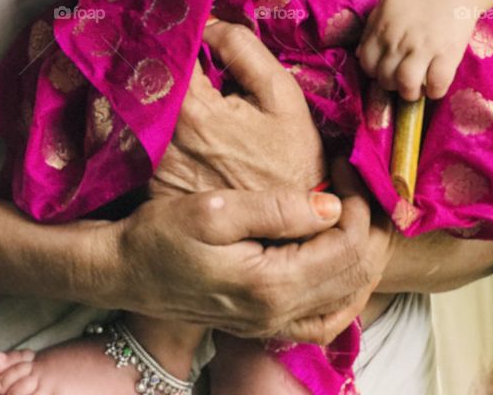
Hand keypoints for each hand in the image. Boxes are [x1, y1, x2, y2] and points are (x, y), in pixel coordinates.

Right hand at [107, 181, 377, 343]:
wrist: (124, 270)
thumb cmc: (162, 233)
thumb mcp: (215, 211)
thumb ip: (276, 210)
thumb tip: (331, 205)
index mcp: (272, 284)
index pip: (346, 246)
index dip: (358, 203)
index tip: (344, 167)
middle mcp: (278, 313)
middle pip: (355, 274)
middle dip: (367, 225)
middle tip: (356, 184)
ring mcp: (271, 324)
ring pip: (346, 299)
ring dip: (361, 257)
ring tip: (355, 213)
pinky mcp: (262, 324)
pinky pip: (323, 319)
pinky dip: (344, 290)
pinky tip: (340, 261)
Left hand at [150, 20, 326, 198]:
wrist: (292, 229)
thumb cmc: (292, 158)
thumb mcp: (281, 93)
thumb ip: (241, 47)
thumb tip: (209, 21)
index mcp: (192, 111)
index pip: (165, 53)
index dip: (176, 33)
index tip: (185, 25)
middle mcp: (164, 139)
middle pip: (148, 82)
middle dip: (162, 61)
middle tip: (177, 49)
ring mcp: (155, 167)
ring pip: (144, 112)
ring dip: (155, 93)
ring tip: (177, 81)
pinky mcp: (154, 188)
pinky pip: (147, 143)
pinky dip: (155, 126)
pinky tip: (179, 124)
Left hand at [356, 0, 479, 100]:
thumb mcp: (387, 2)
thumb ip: (372, 27)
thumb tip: (360, 54)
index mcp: (383, 28)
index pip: (367, 64)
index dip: (374, 71)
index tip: (385, 69)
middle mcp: (400, 40)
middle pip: (385, 78)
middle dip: (391, 84)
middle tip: (401, 78)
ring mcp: (424, 48)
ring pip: (406, 86)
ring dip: (409, 92)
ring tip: (416, 87)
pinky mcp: (448, 54)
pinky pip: (436, 85)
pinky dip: (434, 91)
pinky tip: (434, 85)